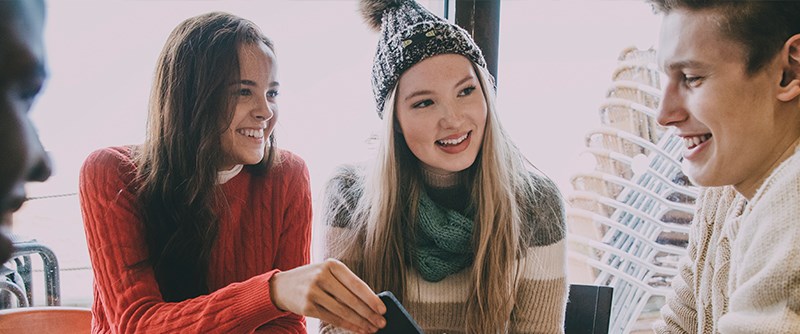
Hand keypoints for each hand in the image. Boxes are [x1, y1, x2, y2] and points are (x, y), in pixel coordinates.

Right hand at [269, 258, 386, 333]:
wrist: (281, 286)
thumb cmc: (312, 279)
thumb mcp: (327, 273)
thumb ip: (346, 283)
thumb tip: (371, 302)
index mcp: (332, 265)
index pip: (356, 283)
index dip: (371, 298)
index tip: (383, 309)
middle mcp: (322, 276)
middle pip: (351, 299)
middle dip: (369, 313)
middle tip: (381, 322)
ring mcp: (313, 292)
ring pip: (343, 311)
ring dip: (360, 322)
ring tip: (372, 328)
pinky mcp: (307, 306)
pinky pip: (332, 319)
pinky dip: (348, 325)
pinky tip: (358, 329)